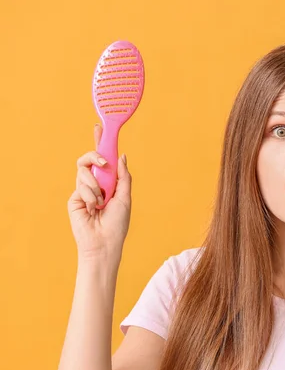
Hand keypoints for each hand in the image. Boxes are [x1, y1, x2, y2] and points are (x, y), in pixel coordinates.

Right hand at [67, 124, 131, 262]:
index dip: (101, 144)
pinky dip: (90, 195)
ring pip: (84, 171)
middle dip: (95, 156)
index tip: (99, 128)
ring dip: (95, 185)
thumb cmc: (118, 223)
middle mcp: (95, 184)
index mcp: (109, 182)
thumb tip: (121, 155)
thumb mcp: (125, 197)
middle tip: (103, 163)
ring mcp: (83, 190)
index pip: (103, 160)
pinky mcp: (74, 198)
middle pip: (89, 159)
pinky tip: (94, 208)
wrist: (104, 242)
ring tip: (101, 201)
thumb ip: (123, 176)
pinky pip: (81, 185)